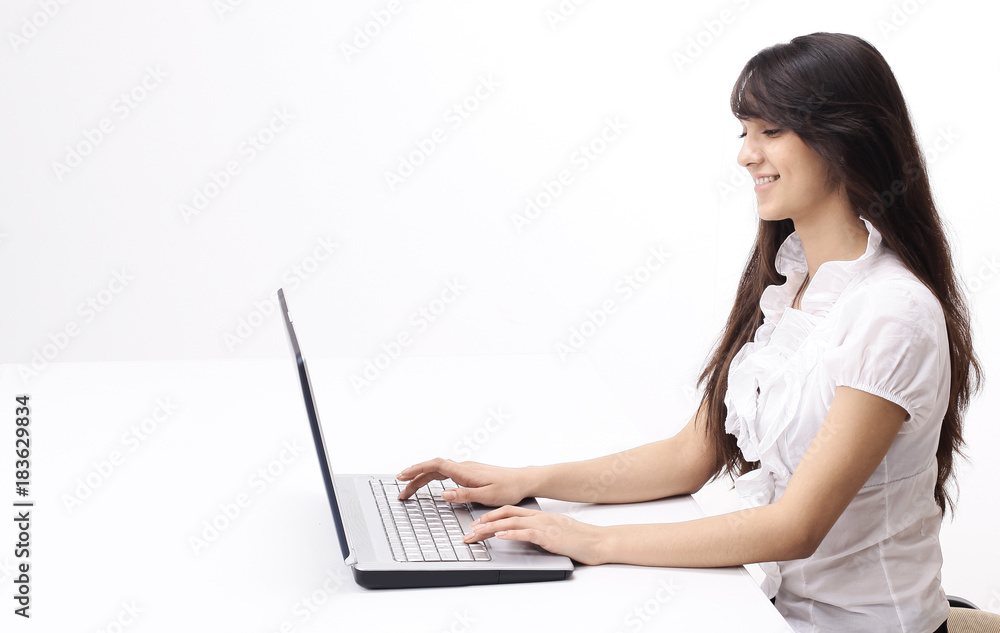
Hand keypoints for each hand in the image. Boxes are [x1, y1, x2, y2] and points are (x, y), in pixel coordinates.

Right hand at [396, 457, 531, 506]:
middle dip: (414, 477)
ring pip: (438, 470)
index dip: (417, 469)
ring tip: (410, 488)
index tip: (403, 475)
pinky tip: (429, 483)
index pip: (435, 465)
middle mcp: (464, 467)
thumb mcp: (487, 496)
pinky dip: (432, 477)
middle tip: (401, 489)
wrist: (523, 480)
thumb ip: (464, 494)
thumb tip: (444, 493)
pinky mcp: (469, 472)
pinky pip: (445, 472)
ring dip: (422, 478)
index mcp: (465, 471)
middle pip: (432, 468)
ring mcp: (466, 469)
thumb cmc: (509, 488)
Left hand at [464, 505, 608, 565]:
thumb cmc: (579, 539)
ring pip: (512, 522)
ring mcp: (544, 525)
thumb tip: (524, 536)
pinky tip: (500, 536)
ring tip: (476, 533)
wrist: (598, 541)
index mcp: (539, 516)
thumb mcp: (554, 532)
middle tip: (468, 531)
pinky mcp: (549, 536)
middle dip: (484, 522)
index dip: (491, 515)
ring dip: (491, 528)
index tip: (476, 522)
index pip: (509, 511)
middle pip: (505, 515)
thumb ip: (539, 531)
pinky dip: (511, 533)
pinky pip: (527, 533)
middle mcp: (539, 517)